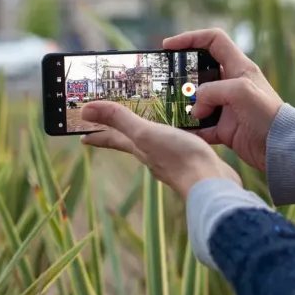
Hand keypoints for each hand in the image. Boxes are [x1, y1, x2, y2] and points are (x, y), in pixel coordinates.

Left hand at [80, 101, 240, 199]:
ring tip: (151, 127)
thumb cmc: (179, 158)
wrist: (212, 183)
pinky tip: (185, 135)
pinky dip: (176, 138)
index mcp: (141, 148)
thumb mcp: (146, 134)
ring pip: (156, 144)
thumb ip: (120, 120)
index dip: (98, 136)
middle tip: (115, 126)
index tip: (83, 137)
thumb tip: (85, 110)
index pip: (113, 140)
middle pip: (133, 142)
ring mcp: (173, 160)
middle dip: (123, 134)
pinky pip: (179, 145)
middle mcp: (154, 156)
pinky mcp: (193, 159)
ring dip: (150, 135)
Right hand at [163, 29, 282, 171]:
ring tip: (168, 109)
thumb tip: (195, 107)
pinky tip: (179, 132)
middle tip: (163, 82)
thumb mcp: (240, 91)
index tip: (168, 46)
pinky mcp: (224, 128)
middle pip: (199, 71)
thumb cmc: (267, 114)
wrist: (281, 147)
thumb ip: (212, 91)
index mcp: (239, 67)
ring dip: (183, 105)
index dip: (190, 38)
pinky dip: (190, 129)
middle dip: (181, 76)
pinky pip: (200, 127)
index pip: (213, 41)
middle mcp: (231, 84)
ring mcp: (226, 107)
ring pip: (197, 100)